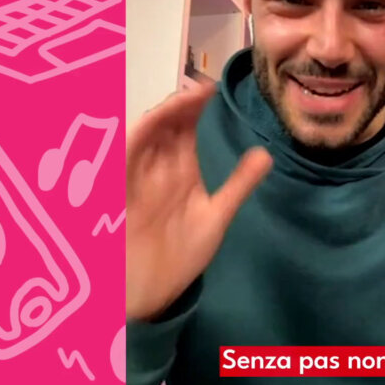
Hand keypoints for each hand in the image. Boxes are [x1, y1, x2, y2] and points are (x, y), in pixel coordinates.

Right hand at [126, 84, 272, 319]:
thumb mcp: (215, 216)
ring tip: (182, 102)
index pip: (186, 129)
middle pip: (165, 126)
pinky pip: (120, 161)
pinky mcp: (118, 193)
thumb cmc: (179, 255)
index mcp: (179, 169)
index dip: (197, 107)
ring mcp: (135, 178)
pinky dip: (132, 142)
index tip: (214, 90)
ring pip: (144, 137)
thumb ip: (238, 184)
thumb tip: (266, 153)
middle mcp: (155, 167)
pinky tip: (149, 125)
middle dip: (180, 105)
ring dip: (161, 117)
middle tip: (201, 89)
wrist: (149, 295)